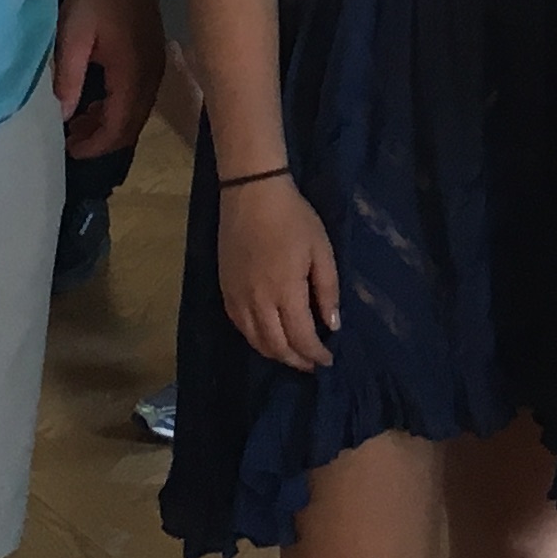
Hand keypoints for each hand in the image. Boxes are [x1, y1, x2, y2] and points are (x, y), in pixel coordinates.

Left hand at [54, 0, 164, 157]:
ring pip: (137, 113)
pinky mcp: (153, 60)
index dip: (97, 145)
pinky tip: (95, 104)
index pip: (120, 125)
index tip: (71, 151)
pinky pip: (139, 97)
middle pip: (132, 125)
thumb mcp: (73, 36)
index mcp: (133, 73)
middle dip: (103, 140)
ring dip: (110, 125)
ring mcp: (156, 68)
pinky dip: (118, 108)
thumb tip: (63, 115)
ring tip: (77, 126)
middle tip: (71, 142)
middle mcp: (151, 76)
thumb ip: (69, 77)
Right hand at [217, 170, 340, 370]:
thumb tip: (332, 325)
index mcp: (285, 292)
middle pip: (276, 346)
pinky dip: (256, 339)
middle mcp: (258, 302)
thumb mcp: (321, 250)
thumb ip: (327, 290)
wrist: (251, 193)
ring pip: (255, 341)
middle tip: (312, 364)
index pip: (301, 338)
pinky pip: (240, 326)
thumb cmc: (293, 218)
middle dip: (296, 360)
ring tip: (292, 355)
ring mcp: (237, 297)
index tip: (328, 360)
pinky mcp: (225, 290)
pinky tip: (267, 337)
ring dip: (275, 353)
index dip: (315, 354)